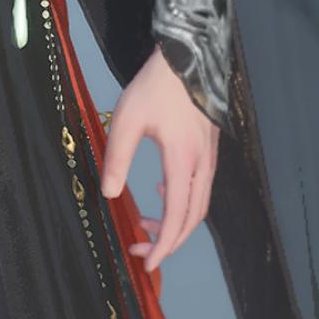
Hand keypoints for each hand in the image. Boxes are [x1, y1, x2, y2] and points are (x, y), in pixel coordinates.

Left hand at [99, 45, 217, 272]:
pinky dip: (181, 200)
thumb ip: (117, 158)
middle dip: (168, 240)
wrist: (188, 56)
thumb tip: (109, 195)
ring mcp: (209, 157)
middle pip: (193, 217)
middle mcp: (202, 164)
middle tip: (140, 248)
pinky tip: (161, 190)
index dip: (163, 245)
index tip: (147, 262)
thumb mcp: (127, 119)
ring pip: (198, 204)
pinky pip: (200, 186)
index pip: (176, 216)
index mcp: (183, 161)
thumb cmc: (155, 87)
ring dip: (174, 220)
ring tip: (144, 223)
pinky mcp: (208, 148)